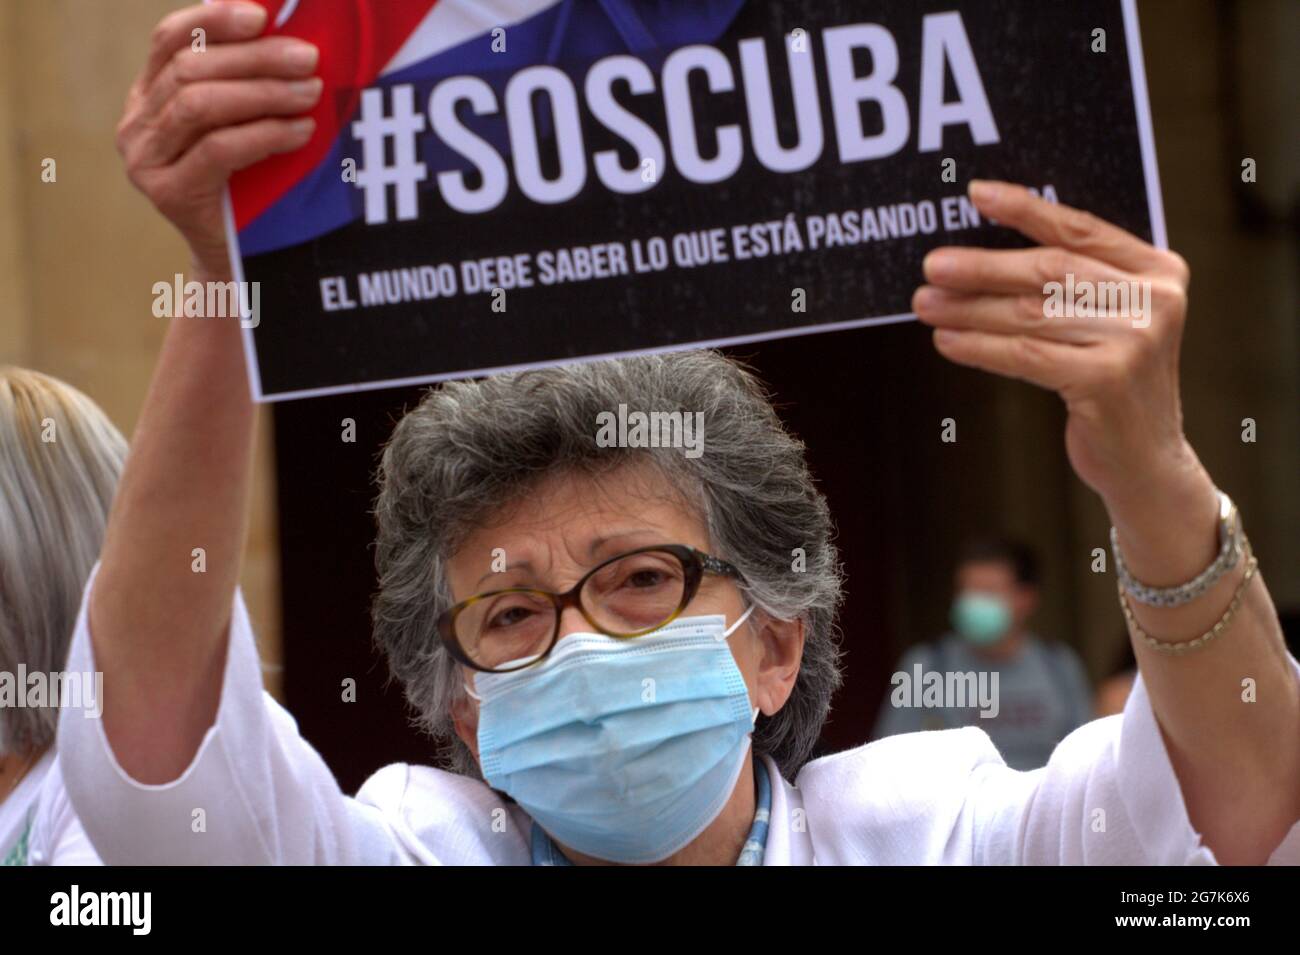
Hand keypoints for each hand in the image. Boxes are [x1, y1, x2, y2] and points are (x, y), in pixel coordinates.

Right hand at [117, 1, 320, 275]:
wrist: (240, 261)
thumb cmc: (251, 186)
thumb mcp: (244, 126)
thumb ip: (247, 86)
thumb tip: (290, 36)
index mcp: (148, 95)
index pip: (169, 39)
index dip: (214, 20)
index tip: (262, 16)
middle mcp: (136, 124)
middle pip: (191, 70)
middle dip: (256, 59)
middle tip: (308, 60)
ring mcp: (145, 160)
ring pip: (200, 105)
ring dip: (264, 93)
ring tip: (310, 93)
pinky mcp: (167, 193)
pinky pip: (217, 148)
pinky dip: (264, 134)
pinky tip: (300, 131)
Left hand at [914, 180, 1196, 512]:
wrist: (1146, 459)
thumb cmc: (1111, 381)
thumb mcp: (1107, 322)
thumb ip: (1071, 285)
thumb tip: (978, 254)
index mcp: (1158, 269)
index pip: (1081, 228)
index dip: (1026, 209)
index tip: (976, 194)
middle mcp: (1155, 299)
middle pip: (1049, 270)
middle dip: (982, 267)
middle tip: (931, 265)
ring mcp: (1136, 340)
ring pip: (1030, 314)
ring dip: (969, 308)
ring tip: (925, 304)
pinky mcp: (1108, 379)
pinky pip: (1025, 355)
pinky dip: (979, 347)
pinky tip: (945, 341)